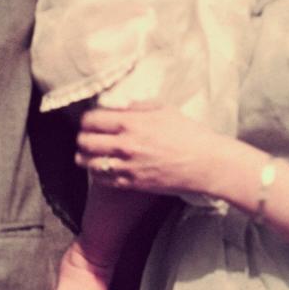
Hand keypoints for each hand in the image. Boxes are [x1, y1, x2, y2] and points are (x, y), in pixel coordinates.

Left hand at [76, 104, 229, 197]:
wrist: (205, 164)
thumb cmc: (189, 133)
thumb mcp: (164, 109)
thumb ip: (137, 106)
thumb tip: (118, 105)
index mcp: (130, 123)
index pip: (90, 120)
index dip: (88, 119)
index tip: (92, 121)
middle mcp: (124, 145)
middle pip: (83, 141)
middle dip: (83, 137)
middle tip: (90, 136)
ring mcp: (126, 167)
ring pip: (87, 163)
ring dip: (86, 156)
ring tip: (94, 153)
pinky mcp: (131, 184)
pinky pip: (102, 180)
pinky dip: (98, 172)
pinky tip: (106, 167)